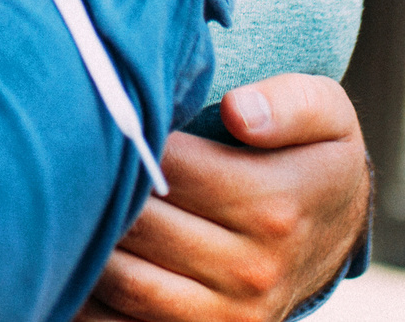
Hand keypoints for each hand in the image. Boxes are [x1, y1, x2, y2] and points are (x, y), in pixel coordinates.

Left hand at [78, 75, 371, 321]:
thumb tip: (238, 111)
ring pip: (125, 282)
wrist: (335, 234)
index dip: (134, 140)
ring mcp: (229, 316)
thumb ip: (290, 103)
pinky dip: (92, 302)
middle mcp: (253, 269)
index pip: (172, 168)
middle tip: (70, 155)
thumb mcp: (326, 113)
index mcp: (275, 205)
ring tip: (68, 204)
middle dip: (101, 187)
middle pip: (142, 224)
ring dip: (88, 244)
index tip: (114, 117)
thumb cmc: (314, 158)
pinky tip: (79, 263)